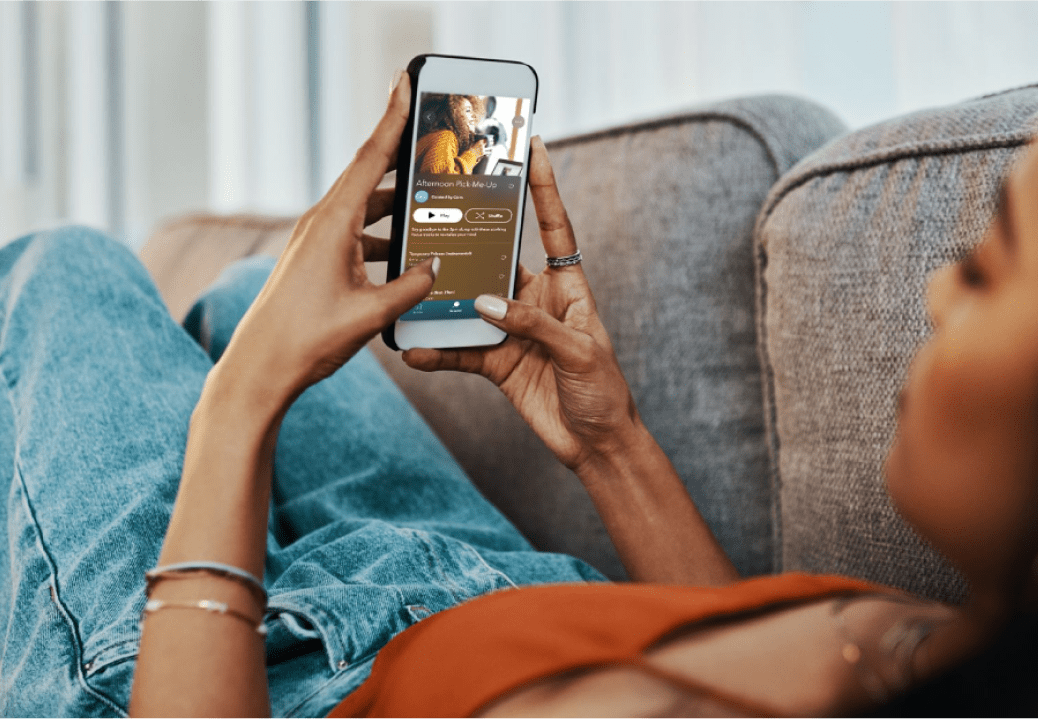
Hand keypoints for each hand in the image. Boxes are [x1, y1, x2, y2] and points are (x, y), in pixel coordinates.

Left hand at [215, 71, 436, 411]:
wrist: (260, 368)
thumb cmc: (307, 340)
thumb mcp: (369, 314)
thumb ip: (409, 288)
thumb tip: (435, 267)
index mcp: (332, 224)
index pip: (369, 160)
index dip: (392, 121)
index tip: (406, 86)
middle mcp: (321, 224)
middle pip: (368, 176)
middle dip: (399, 155)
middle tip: (430, 136)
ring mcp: (315, 241)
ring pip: (364, 208)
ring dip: (395, 205)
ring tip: (428, 201)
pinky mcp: (314, 260)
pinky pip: (356, 233)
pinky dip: (381, 235)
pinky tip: (403, 253)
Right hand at [403, 137, 641, 474]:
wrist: (595, 444)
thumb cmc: (605, 392)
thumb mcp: (578, 352)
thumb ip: (533, 324)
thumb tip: (485, 302)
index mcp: (568, 287)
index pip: (555, 229)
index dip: (544, 189)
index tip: (533, 148)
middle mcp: (537, 302)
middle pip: (498, 260)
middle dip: (470, 238)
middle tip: (439, 213)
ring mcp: (513, 331)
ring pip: (470, 305)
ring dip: (442, 301)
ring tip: (410, 290)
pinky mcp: (497, 362)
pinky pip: (460, 349)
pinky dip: (437, 350)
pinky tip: (414, 350)